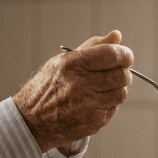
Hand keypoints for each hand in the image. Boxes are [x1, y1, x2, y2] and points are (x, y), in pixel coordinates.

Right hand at [13, 31, 132, 152]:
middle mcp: (81, 84)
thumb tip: (117, 36)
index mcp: (73, 64)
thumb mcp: (63, 61)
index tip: (126, 57)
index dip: (125, 54)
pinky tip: (93, 104)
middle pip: (122, 75)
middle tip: (117, 74)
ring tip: (103, 90)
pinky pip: (113, 109)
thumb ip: (93, 48)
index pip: (112, 54)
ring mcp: (88, 105)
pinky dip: (108, 105)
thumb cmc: (47, 88)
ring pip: (121, 94)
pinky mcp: (93, 122)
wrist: (31, 122)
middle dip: (124, 73)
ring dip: (117, 90)